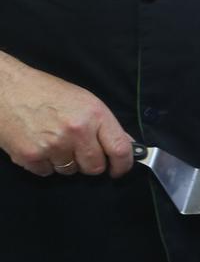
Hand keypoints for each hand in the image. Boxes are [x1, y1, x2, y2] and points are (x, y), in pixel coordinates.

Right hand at [0, 59, 134, 177]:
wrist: (5, 88)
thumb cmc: (44, 92)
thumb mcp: (83, 100)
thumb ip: (105, 124)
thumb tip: (127, 145)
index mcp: (94, 114)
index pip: (120, 149)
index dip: (123, 164)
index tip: (119, 169)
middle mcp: (76, 131)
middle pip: (95, 167)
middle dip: (90, 163)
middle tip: (79, 151)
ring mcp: (53, 146)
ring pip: (71, 171)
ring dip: (66, 162)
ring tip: (54, 141)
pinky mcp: (31, 156)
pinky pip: (47, 172)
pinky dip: (45, 164)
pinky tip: (39, 145)